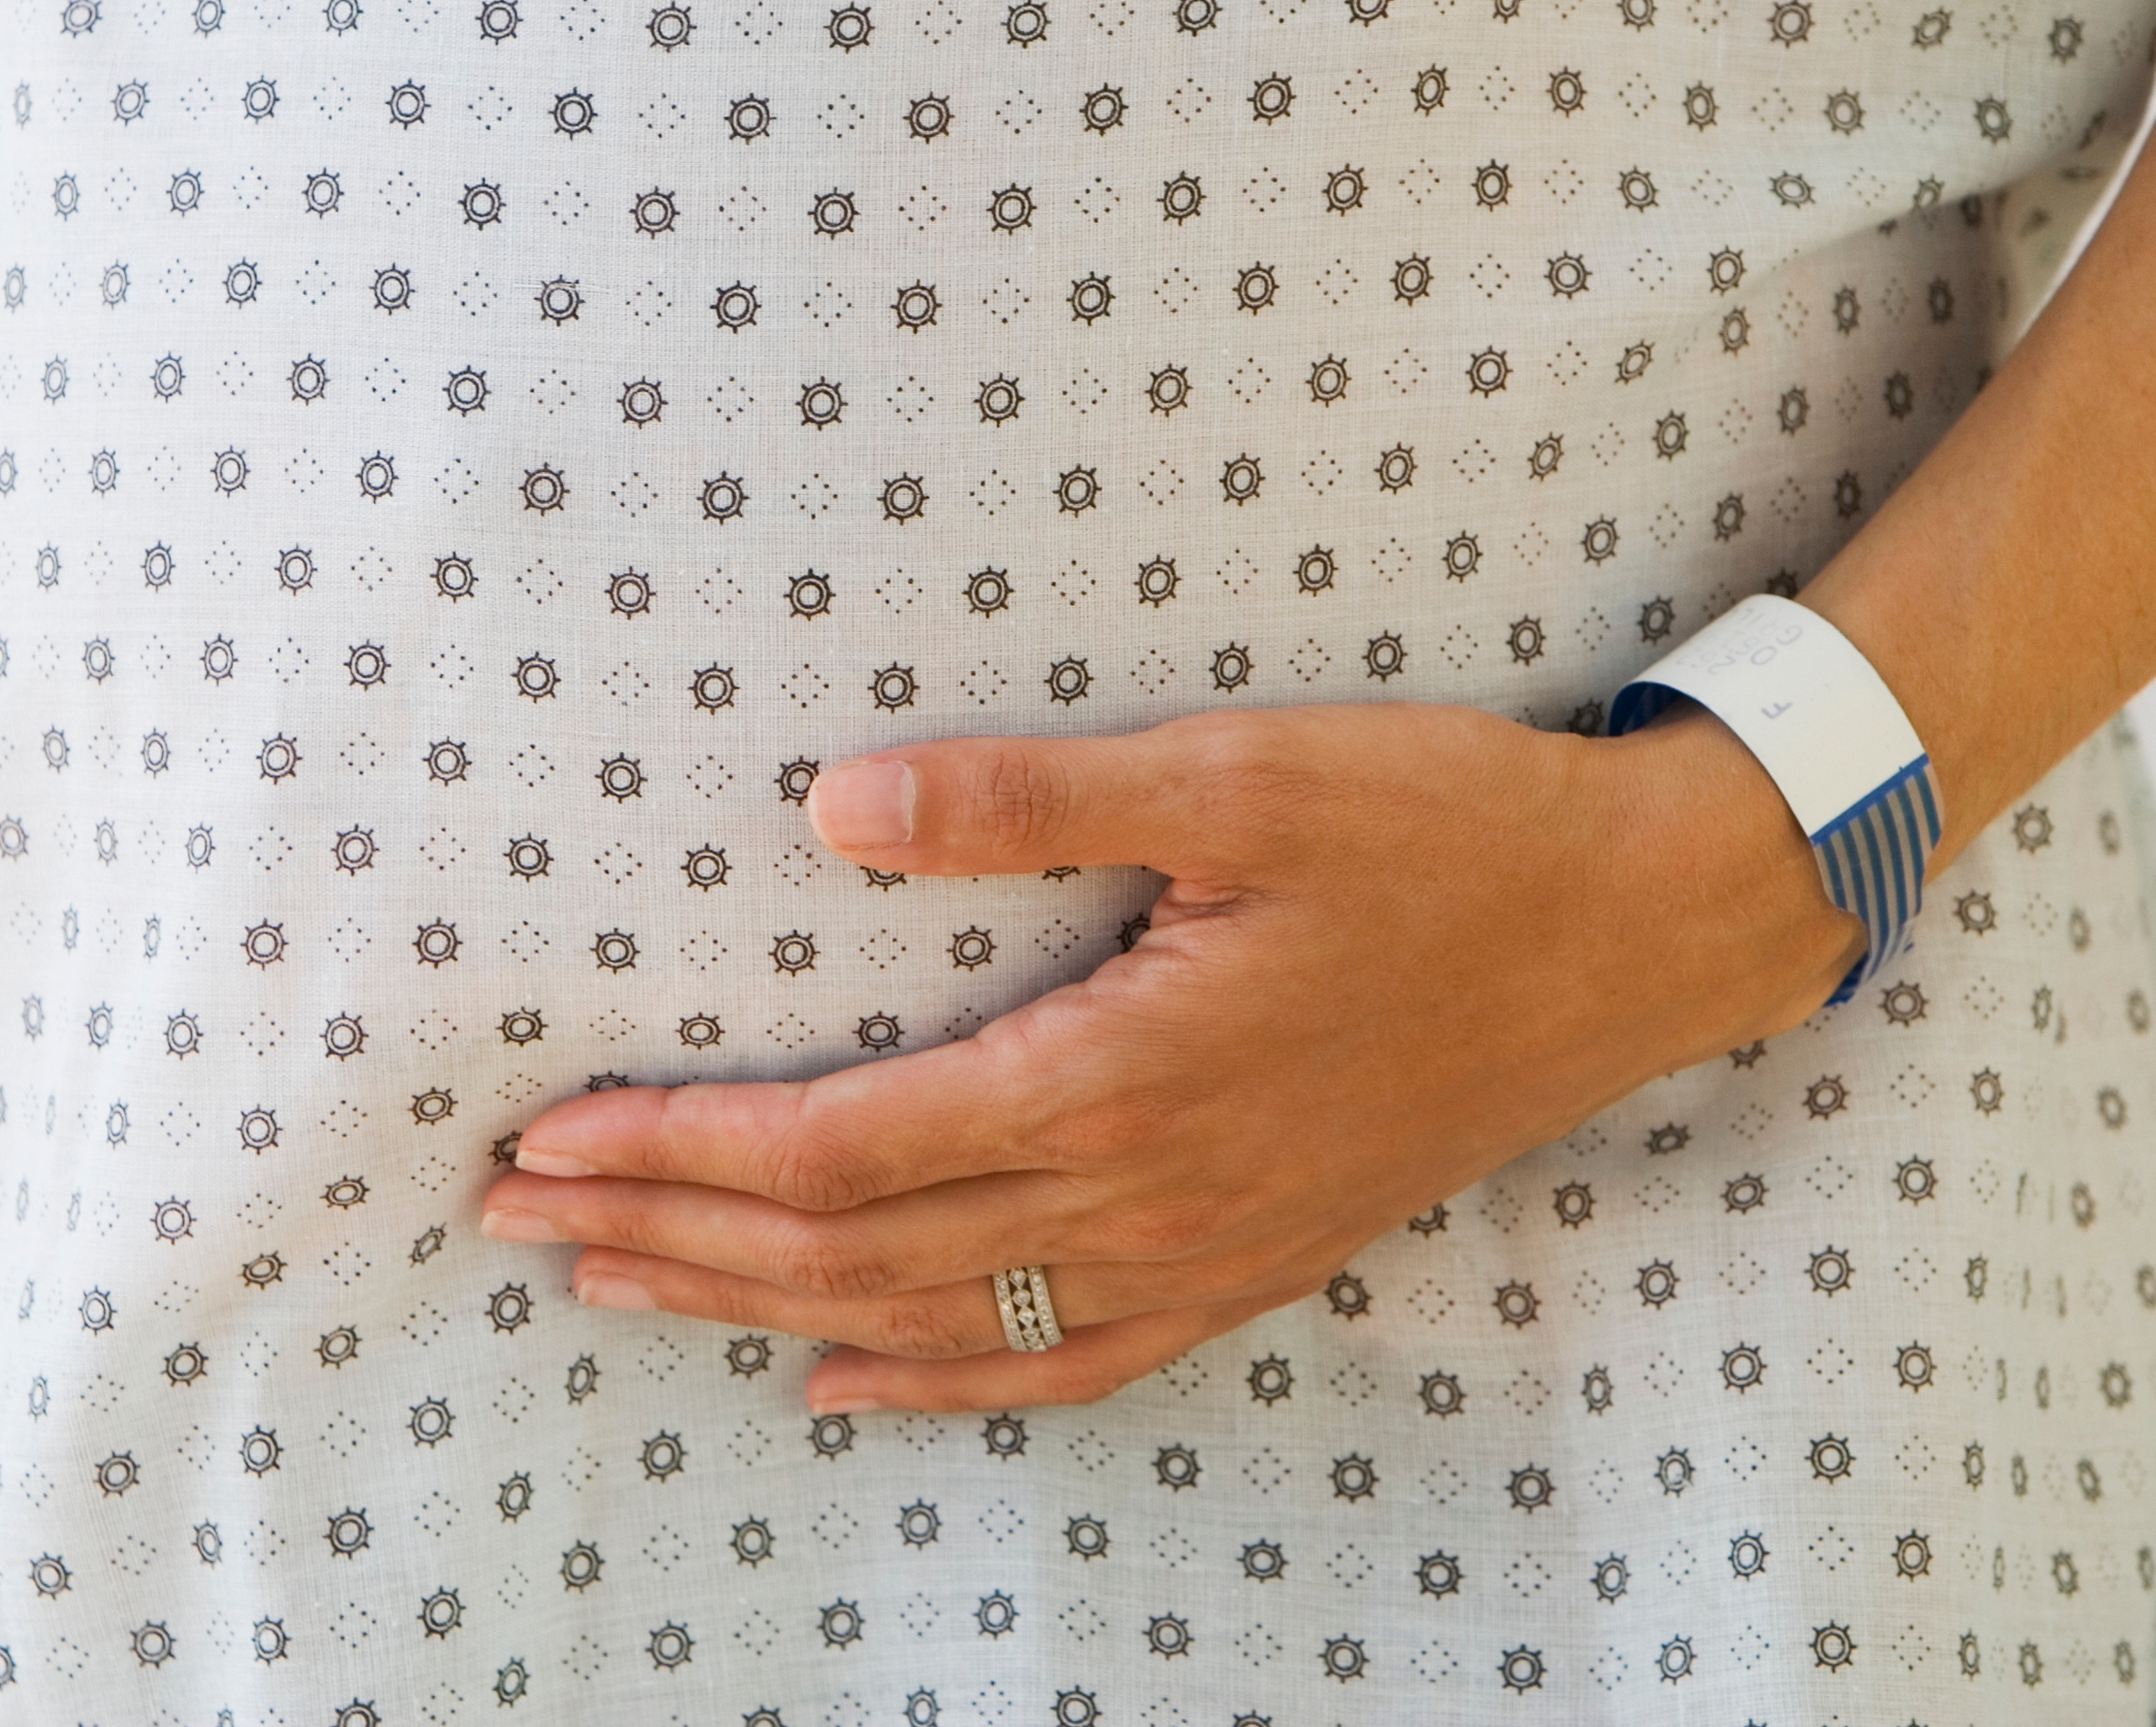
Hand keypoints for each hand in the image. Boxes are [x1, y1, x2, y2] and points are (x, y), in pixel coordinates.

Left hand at [477, 702, 1861, 1408]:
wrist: (1640, 931)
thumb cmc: (1448, 828)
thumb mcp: (1245, 772)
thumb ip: (1033, 799)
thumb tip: (836, 807)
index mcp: (1121, 1079)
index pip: (841, 1150)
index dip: (680, 1153)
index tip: (547, 1135)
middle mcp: (1146, 1198)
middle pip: (853, 1254)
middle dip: (667, 1238)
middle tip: (515, 1218)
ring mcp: (1204, 1248)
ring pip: (934, 1321)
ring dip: (758, 1307)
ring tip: (620, 1283)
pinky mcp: (1256, 1256)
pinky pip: (1067, 1362)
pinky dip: (937, 1383)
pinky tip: (844, 1379)